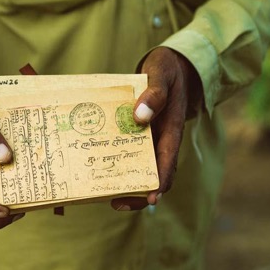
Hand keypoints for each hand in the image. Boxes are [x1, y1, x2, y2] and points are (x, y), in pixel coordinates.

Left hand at [111, 47, 194, 210]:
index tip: (150, 197)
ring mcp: (150, 139)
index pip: (168, 162)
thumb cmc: (167, 69)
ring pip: (140, 167)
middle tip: (115, 203)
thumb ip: (154, 93)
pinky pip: (129, 152)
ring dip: (125, 181)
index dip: (160, 182)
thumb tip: (139, 116)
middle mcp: (161, 140)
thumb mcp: (162, 74)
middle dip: (138, 193)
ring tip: (104, 193)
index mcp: (171, 130)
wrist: (169, 66)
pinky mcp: (138, 134)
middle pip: (154, 174)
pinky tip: (97, 165)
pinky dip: (117, 161)